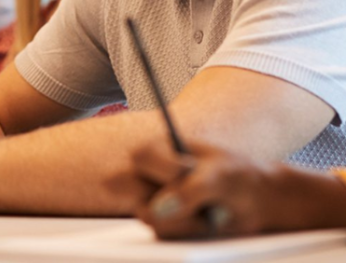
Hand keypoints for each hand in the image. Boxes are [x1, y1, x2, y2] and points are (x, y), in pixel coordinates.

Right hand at [132, 141, 276, 238]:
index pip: (142, 156)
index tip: (184, 171)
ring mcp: (154, 200)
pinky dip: (187, 231)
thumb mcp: (219, 177)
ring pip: (148, 216)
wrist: (253, 201)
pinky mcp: (163, 224)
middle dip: (160, 197)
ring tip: (206, 213)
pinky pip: (162, 233)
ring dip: (182, 219)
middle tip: (192, 204)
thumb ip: (190, 191)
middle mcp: (150, 173)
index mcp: (160, 149)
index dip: (159, 166)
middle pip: (129, 185)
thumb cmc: (234, 176)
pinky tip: (204, 223)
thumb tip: (158, 210)